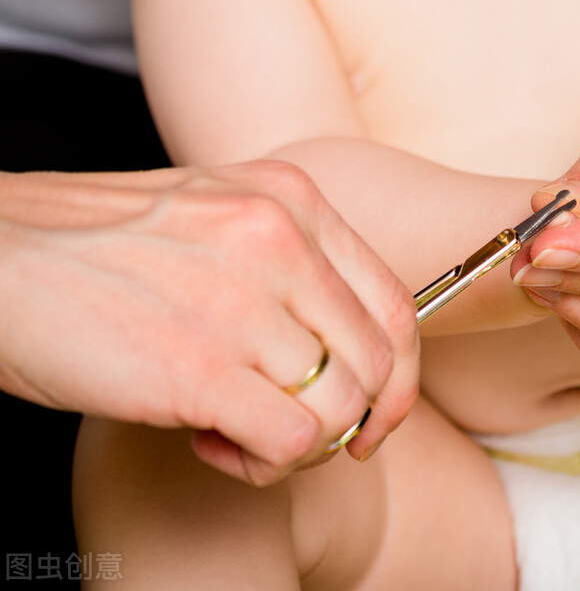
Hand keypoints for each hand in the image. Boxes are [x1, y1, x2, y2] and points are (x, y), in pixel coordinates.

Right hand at [0, 161, 418, 484]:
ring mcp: (242, 298)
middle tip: (299, 437)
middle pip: (377, 359)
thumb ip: (287, 260)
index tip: (372, 414)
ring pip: (341, 406)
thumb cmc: (103, 248)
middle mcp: (280, 238)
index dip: (397, 375)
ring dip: (298, 444)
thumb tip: (346, 344)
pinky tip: (212, 442)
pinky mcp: (198, 364)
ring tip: (238, 433)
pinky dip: (263, 461)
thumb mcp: (218, 214)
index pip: (394, 301)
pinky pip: (292, 439)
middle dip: (354, 420)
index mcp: (292, 198)